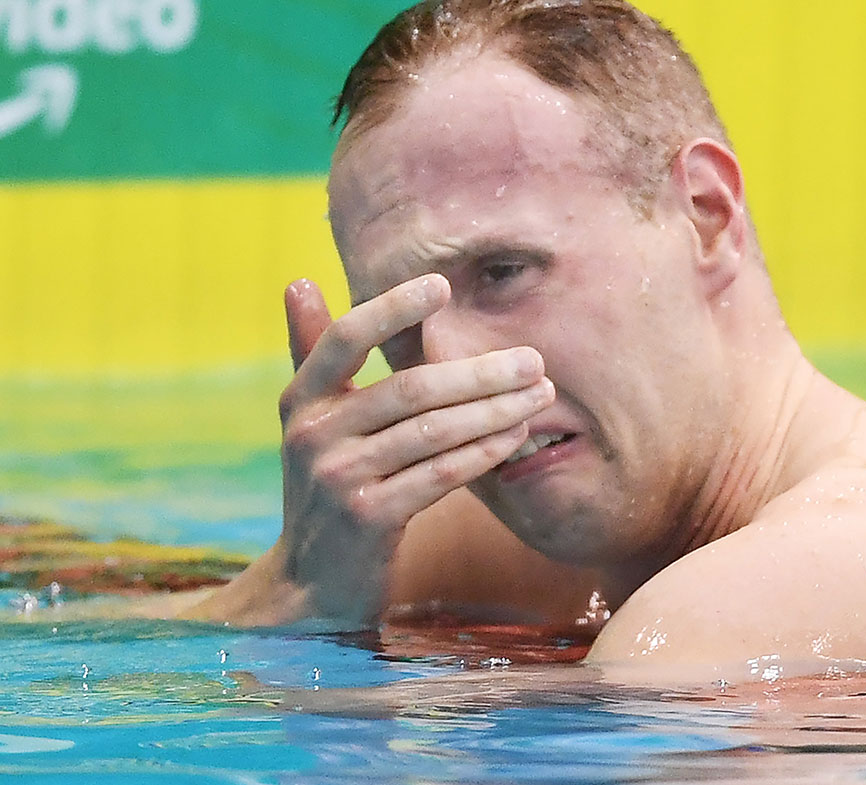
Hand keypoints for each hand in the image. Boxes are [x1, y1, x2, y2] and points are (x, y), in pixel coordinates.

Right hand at [273, 274, 551, 623]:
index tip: (440, 285)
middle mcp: (314, 435)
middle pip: (409, 388)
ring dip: (495, 410)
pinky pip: (441, 475)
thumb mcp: (312, 421)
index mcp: (302, 400)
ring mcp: (340, 479)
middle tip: (533, 359)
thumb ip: (312, 353)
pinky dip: (483, 451)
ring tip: (540, 394)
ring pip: (433, 431)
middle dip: (479, 371)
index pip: (346, 340)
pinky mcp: (370, 518)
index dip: (392, 310)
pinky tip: (517, 435)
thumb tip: (299, 279)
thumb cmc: (328, 487)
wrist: (311, 582)